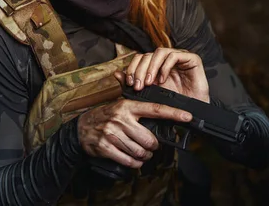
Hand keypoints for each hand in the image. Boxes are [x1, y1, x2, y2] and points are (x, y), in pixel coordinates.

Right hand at [77, 99, 191, 167]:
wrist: (81, 128)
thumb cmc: (105, 116)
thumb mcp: (120, 106)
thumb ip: (139, 109)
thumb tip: (161, 114)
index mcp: (128, 106)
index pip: (155, 109)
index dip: (173, 113)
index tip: (187, 116)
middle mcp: (121, 119)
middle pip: (149, 139)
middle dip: (153, 146)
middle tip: (151, 146)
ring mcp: (112, 133)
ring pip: (140, 151)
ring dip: (145, 156)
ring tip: (142, 153)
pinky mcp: (105, 147)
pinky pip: (128, 160)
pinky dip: (134, 163)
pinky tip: (134, 160)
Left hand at [122, 48, 209, 102]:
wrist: (192, 112)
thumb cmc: (173, 104)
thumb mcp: (148, 94)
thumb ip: (134, 83)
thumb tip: (116, 73)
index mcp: (156, 65)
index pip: (140, 58)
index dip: (133, 68)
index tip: (131, 83)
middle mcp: (166, 59)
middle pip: (148, 55)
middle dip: (140, 70)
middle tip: (138, 86)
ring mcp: (179, 57)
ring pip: (159, 52)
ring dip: (151, 68)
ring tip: (149, 83)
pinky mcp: (191, 58)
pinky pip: (174, 55)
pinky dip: (165, 67)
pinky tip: (162, 80)